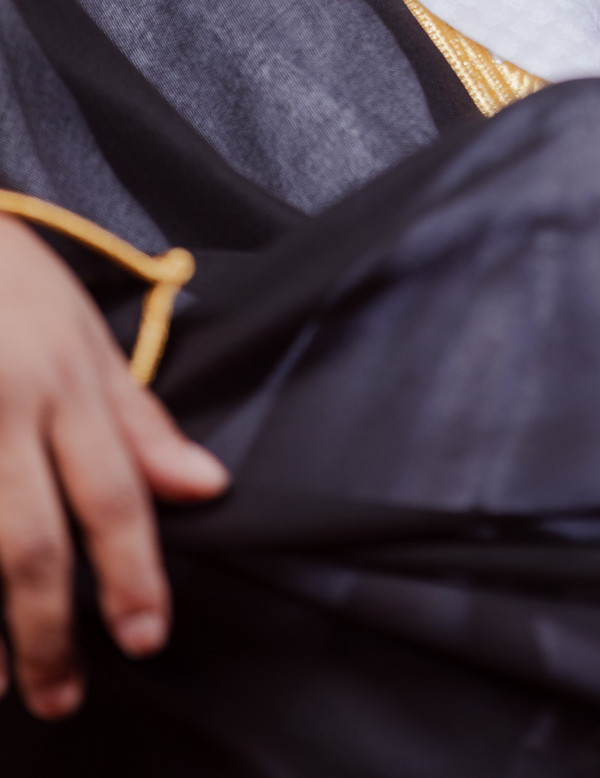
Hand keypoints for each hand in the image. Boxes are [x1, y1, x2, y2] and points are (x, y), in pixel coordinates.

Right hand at [0, 212, 228, 718]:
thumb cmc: (4, 278)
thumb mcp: (80, 329)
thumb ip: (136, 418)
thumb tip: (205, 486)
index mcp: (61, 381)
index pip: (112, 493)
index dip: (132, 573)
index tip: (145, 636)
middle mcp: (3, 409)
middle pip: (32, 543)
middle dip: (51, 632)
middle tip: (64, 695)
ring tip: (0, 688)